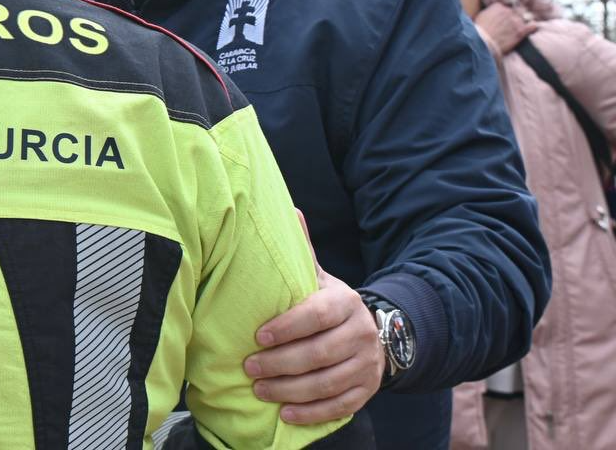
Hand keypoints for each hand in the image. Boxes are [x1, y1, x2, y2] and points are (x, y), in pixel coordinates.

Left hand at [243, 211, 382, 424]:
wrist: (374, 331)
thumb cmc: (328, 304)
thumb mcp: (318, 277)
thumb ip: (302, 252)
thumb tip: (290, 209)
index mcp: (345, 302)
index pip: (317, 315)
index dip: (288, 327)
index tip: (258, 336)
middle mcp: (361, 333)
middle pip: (320, 353)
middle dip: (281, 363)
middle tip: (249, 368)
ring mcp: (367, 364)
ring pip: (329, 382)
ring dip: (291, 390)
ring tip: (260, 391)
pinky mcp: (367, 390)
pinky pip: (341, 406)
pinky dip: (312, 412)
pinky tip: (285, 414)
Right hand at [475, 2, 535, 54]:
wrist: (482, 44)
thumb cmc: (478, 33)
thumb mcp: (480, 17)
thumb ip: (490, 12)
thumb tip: (493, 13)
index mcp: (497, 6)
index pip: (506, 8)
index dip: (504, 15)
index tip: (502, 21)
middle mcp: (508, 11)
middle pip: (515, 13)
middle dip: (512, 19)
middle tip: (508, 28)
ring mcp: (515, 20)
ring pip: (524, 19)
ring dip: (520, 25)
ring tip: (514, 32)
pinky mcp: (520, 31)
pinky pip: (533, 26)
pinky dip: (532, 28)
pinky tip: (531, 29)